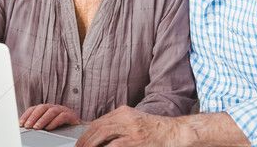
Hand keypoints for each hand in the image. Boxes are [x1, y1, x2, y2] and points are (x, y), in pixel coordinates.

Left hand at [19, 104, 80, 130]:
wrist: (79, 130)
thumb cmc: (62, 128)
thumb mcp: (48, 125)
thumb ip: (39, 125)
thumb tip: (25, 129)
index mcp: (47, 109)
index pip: (35, 108)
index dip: (27, 115)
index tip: (20, 124)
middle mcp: (54, 108)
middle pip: (42, 108)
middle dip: (33, 117)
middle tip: (27, 126)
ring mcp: (63, 110)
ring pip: (51, 111)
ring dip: (42, 119)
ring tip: (36, 128)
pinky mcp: (71, 116)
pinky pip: (62, 116)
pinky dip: (54, 122)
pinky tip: (49, 128)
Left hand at [76, 106, 190, 146]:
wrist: (175, 132)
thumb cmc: (156, 130)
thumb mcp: (136, 122)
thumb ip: (120, 126)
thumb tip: (102, 136)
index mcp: (124, 112)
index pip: (100, 121)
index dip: (87, 132)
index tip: (81, 141)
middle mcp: (126, 117)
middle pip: (98, 126)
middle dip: (85, 139)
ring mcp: (130, 128)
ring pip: (102, 133)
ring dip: (90, 144)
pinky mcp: (135, 139)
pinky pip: (114, 145)